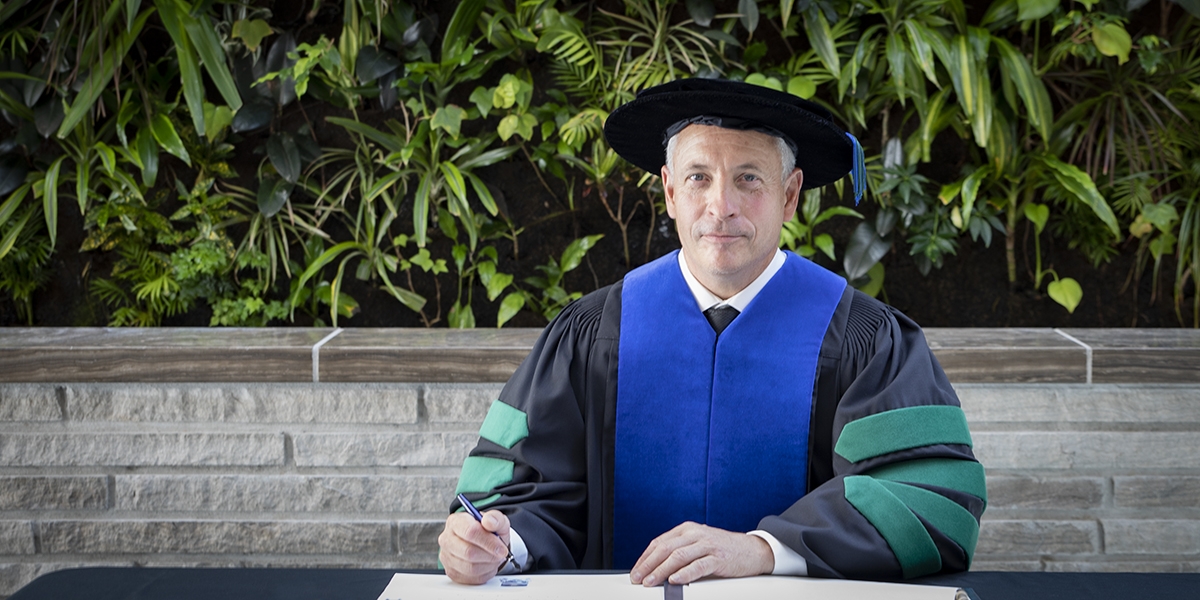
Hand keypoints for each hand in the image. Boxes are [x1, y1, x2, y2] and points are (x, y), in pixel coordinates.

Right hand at [438, 510, 512, 584]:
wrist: (483, 542)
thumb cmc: (488, 530)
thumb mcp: (496, 520)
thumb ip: (495, 518)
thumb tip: (489, 521)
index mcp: (456, 522)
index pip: (470, 532)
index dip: (488, 542)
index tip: (501, 548)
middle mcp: (447, 539)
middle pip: (469, 552)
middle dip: (490, 555)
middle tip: (500, 554)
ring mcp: (447, 557)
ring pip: (470, 568)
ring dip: (488, 565)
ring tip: (493, 557)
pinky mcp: (451, 572)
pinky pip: (471, 578)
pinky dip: (484, 573)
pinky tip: (487, 564)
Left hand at [629, 522, 773, 586]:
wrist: (753, 550)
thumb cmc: (723, 549)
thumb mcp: (698, 544)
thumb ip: (680, 551)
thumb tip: (655, 568)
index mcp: (687, 529)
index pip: (659, 542)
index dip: (645, 557)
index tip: (636, 571)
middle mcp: (696, 533)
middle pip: (666, 548)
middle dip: (649, 565)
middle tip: (638, 578)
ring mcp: (707, 544)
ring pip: (678, 556)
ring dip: (661, 570)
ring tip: (651, 581)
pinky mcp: (719, 557)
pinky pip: (698, 565)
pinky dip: (685, 573)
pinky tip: (675, 580)